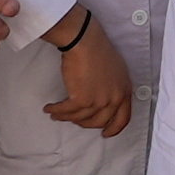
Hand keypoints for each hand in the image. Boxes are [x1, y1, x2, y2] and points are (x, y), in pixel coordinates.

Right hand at [46, 21, 134, 135]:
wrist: (85, 40)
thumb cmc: (97, 48)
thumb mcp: (115, 69)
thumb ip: (113, 86)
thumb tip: (102, 97)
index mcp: (124, 90)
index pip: (123, 118)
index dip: (114, 128)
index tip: (105, 134)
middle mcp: (114, 98)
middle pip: (99, 121)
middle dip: (85, 123)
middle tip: (75, 122)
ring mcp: (99, 100)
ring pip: (81, 118)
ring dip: (66, 118)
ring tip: (57, 115)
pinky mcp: (82, 99)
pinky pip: (67, 111)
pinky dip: (57, 111)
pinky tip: (50, 109)